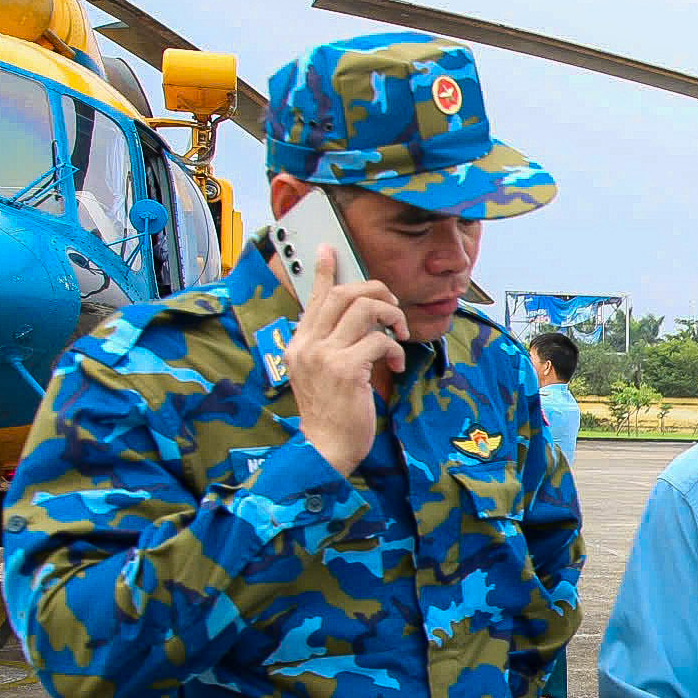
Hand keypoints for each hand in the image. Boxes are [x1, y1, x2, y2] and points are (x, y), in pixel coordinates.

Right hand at [287, 245, 406, 474]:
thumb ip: (330, 346)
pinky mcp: (345, 370)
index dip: (324, 271)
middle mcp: (307, 344)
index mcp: (299, 343)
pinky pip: (379, 340)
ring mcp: (324, 355)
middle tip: (392, 310)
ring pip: (364, 309)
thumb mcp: (320, 373)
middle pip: (344, 294)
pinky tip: (394, 363)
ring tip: (397, 336)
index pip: (314, 298)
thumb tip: (357, 322)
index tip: (331, 250)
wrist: (325, 447)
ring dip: (390, 317)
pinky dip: (393, 348)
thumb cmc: (330, 413)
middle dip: (376, 293)